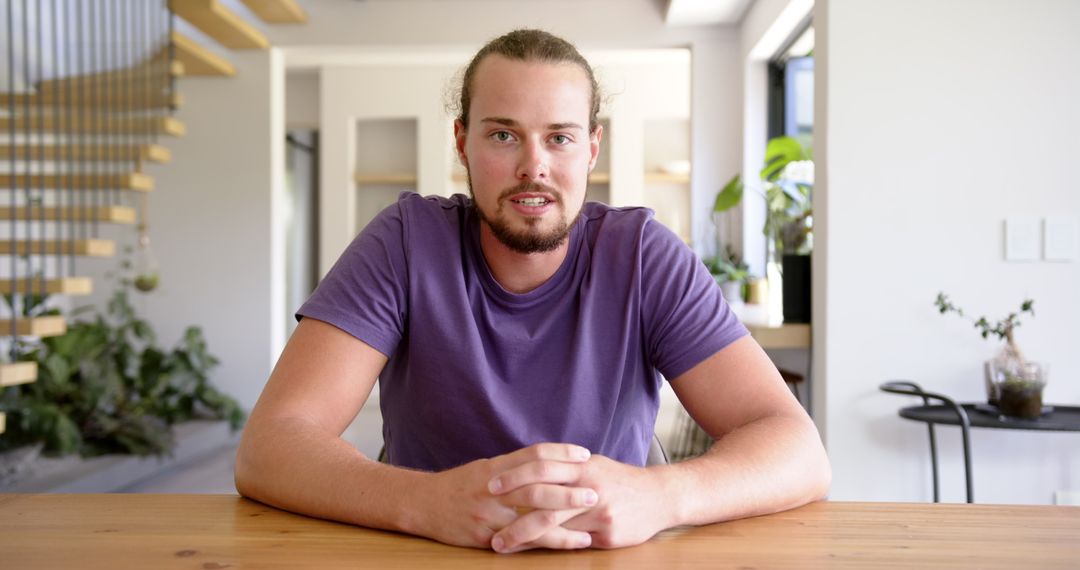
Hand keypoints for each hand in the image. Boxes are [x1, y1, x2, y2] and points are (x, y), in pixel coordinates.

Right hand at [412, 443, 598, 549]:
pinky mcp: (484, 536)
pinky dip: (544, 544)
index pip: (534, 454)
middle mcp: (493, 487)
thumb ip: (515, 467)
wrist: (422, 503)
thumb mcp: (486, 468)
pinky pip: (520, 541)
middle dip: (567, 491)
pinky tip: (563, 545)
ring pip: (530, 518)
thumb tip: (550, 463)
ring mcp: (488, 513)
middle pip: (536, 486)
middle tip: (595, 493)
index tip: (585, 455)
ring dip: (563, 524)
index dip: (561, 453)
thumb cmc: (459, 485)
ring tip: (588, 527)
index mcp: (496, 466)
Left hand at [488, 454, 670, 551]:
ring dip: (521, 534)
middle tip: (484, 513)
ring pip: (552, 523)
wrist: (660, 496)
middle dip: (510, 505)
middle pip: (541, 493)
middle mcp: (588, 486)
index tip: (490, 484)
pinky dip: (547, 547)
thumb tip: (529, 469)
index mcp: (582, 466)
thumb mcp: (593, 465)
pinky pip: (570, 542)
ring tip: (499, 543)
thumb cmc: (620, 480)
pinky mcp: (606, 534)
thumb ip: (564, 468)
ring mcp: (597, 511)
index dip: (514, 474)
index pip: (541, 465)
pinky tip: (531, 552)